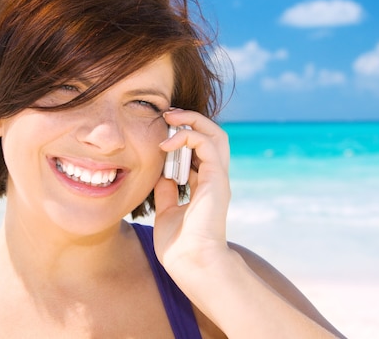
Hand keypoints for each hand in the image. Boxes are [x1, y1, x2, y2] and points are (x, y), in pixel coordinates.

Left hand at [152, 109, 231, 274]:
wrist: (190, 264)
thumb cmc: (179, 246)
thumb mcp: (167, 211)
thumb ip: (166, 191)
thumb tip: (159, 174)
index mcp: (204, 185)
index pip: (200, 148)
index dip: (183, 134)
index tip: (161, 129)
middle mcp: (214, 178)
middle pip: (212, 136)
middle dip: (190, 120)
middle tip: (167, 114)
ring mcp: (218, 178)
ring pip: (216, 134)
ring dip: (192, 121)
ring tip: (170, 118)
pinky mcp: (217, 180)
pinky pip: (208, 145)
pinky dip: (188, 136)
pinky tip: (166, 144)